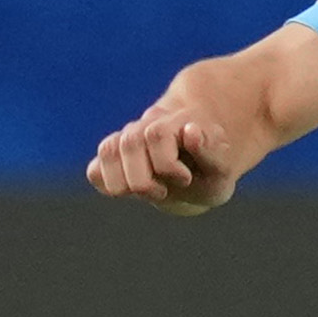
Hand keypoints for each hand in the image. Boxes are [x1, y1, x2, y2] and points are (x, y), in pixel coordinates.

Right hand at [87, 99, 237, 213]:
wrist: (198, 173)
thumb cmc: (210, 172)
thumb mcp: (222, 170)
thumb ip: (211, 153)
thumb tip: (190, 131)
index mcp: (177, 124)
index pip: (157, 134)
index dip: (167, 164)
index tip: (185, 178)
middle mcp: (149, 126)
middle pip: (129, 141)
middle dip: (144, 179)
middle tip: (163, 192)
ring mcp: (128, 140)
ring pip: (107, 150)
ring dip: (124, 183)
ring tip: (147, 192)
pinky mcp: (113, 158)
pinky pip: (94, 170)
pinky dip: (108, 184)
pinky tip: (129, 192)